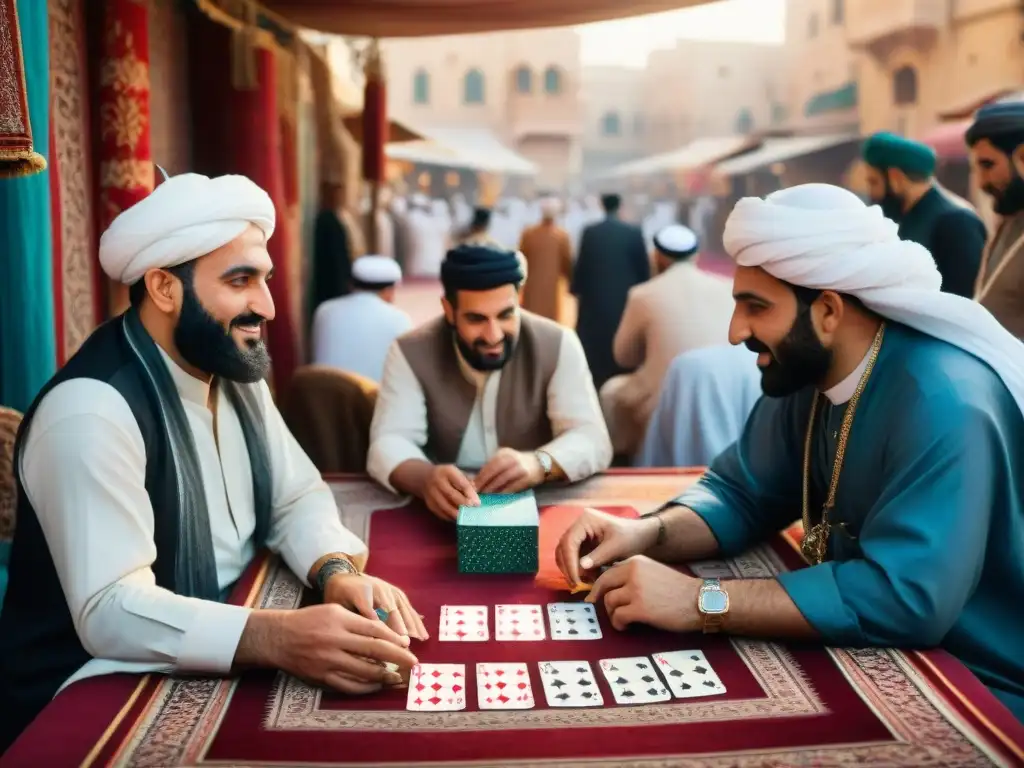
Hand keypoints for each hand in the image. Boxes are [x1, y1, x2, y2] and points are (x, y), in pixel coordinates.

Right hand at [274, 603, 419, 694]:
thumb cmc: (310, 620)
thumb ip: (359, 622)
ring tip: (397, 677)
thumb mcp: (334, 611)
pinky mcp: (321, 677)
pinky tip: (376, 685)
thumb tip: (387, 636)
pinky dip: (366, 687)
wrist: (278, 637)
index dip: (395, 638)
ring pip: (365, 670)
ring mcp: (327, 660)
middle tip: (413, 663)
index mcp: (339, 618)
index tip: (407, 645)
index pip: (375, 629)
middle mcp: (334, 639)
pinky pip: (349, 685)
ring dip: (385, 675)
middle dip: (398, 657)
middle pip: (375, 649)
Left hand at [324, 573, 428, 640]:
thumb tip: (365, 639)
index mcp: (361, 593)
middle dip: (399, 628)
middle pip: (391, 610)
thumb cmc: (339, 597)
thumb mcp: (338, 608)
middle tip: (406, 645)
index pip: (371, 613)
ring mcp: (389, 589)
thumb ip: (352, 620)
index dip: (380, 628)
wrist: (344, 576)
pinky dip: (416, 620)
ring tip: (420, 640)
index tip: (389, 643)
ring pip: (402, 608)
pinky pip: (407, 606)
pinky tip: (422, 633)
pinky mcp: (396, 592)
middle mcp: (378, 589)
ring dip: (412, 625)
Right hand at [424, 464, 479, 520]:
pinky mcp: (430, 505)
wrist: (425, 478)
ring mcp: (432, 494)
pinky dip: (451, 517)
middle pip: (452, 495)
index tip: (477, 503)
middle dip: (464, 504)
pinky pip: (442, 513)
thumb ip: (467, 482)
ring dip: (458, 513)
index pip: (461, 483)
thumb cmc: (447, 476)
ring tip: (468, 516)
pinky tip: (459, 518)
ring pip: (446, 507)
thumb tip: (475, 493)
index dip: (470, 494)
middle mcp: (437, 482)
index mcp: (447, 471)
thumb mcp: (458, 473)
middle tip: (473, 510)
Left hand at [474, 448, 543, 493]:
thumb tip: (477, 480)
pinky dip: (504, 491)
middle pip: (494, 470)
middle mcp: (512, 458)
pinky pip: (513, 486)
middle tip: (477, 491)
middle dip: (484, 481)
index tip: (473, 484)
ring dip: (493, 488)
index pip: (489, 464)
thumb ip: (494, 467)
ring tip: (486, 495)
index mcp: (504, 453)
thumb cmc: (518, 463)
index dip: (480, 475)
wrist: (540, 463)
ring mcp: (520, 468)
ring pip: (503, 478)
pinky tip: (498, 496)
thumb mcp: (506, 459)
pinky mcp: (527, 477)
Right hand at [555, 507, 661, 587]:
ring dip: (571, 569)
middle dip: (568, 567)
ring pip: (565, 554)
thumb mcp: (616, 547)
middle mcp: (579, 525)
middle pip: (563, 548)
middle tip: (576, 585)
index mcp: (586, 520)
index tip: (576, 580)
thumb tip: (581, 568)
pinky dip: (578, 569)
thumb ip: (598, 556)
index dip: (570, 562)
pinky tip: (588, 578)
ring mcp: (580, 534)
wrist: (642, 536)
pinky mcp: (583, 544)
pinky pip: (574, 558)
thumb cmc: (631, 537)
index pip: (569, 542)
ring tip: (583, 583)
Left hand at [587, 556, 700, 632]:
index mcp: (636, 562)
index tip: (597, 595)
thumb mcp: (654, 572)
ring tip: (622, 619)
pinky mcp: (640, 609)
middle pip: (604, 585)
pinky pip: (617, 617)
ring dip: (613, 613)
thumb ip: (634, 574)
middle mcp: (633, 572)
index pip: (608, 572)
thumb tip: (613, 587)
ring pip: (609, 602)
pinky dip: (619, 624)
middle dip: (599, 598)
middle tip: (600, 608)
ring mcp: (635, 590)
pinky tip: (626, 626)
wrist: (700, 600)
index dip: (600, 586)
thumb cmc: (679, 589)